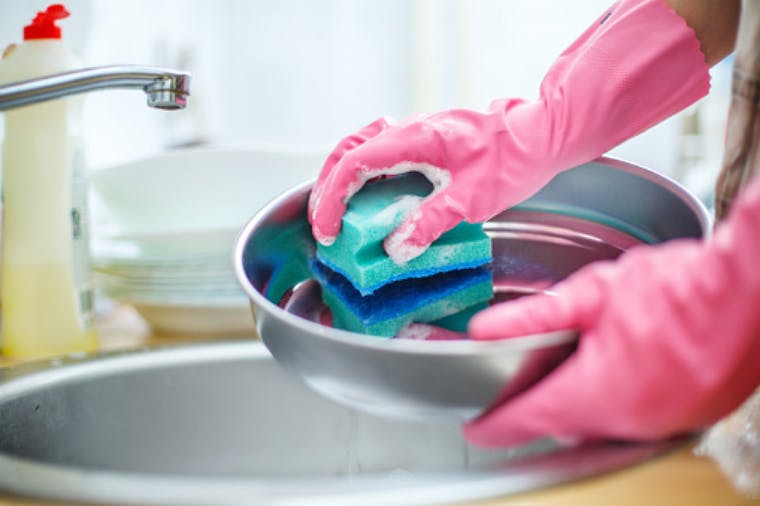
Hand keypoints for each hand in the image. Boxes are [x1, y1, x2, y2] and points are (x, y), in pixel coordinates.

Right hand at [309, 0, 708, 263]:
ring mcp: (414, 132)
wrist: (539, 137)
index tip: (328, 229)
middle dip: (327, 187)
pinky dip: (363, 174)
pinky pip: (379, 152)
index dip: (333, 198)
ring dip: (341, 177)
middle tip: (324, 223)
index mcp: (415, 139)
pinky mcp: (423, 141)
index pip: (355, 165)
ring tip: (336, 211)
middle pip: (347, 150)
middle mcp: (408, 130)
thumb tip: (396, 248)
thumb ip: (430, 222)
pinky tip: (368, 198)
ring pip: (360, 147)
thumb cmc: (513, 161)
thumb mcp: (472, 199)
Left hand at [463, 179, 759, 446]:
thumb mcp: (592, 294)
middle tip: (531, 375)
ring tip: (584, 359)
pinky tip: (623, 367)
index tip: (478, 430)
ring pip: (600, 423)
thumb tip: (485, 330)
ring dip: (583, 400)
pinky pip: (635, 419)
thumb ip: (532, 317)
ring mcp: (661, 424)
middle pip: (564, 422)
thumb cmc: (679, 288)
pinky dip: (619, 400)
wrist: (750, 289)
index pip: (529, 420)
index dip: (496, 425)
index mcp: (597, 392)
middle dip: (543, 403)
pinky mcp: (687, 417)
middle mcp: (628, 421)